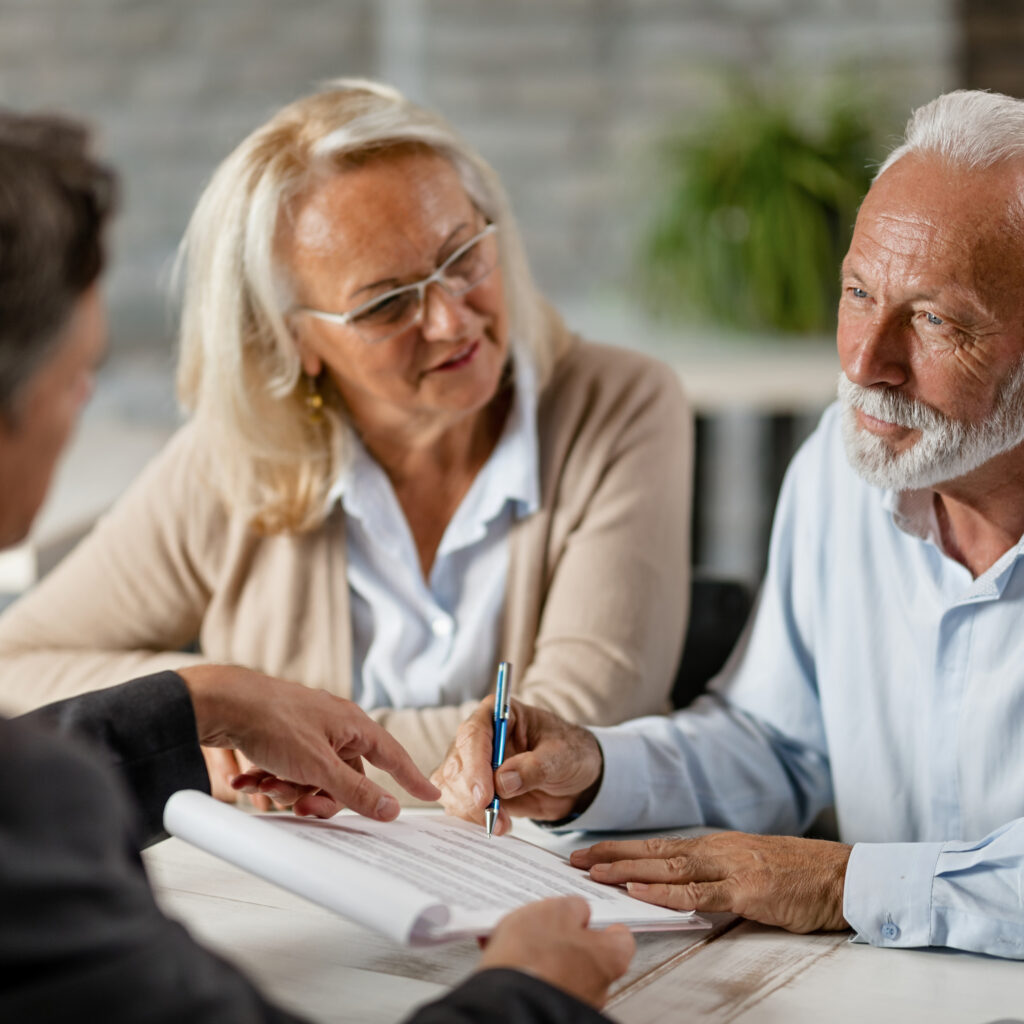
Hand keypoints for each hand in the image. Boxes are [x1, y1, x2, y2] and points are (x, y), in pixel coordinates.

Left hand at [178, 665, 439, 819]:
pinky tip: (248, 782)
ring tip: (266, 785)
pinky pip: (287, 771)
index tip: (431, 795)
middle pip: (345, 777)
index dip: (411, 778)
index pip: (392, 756)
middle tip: (302, 804)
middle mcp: (334, 726)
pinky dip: (270, 781)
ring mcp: (307, 731)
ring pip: (313, 778)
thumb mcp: (319, 767)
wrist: (222, 703)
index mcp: (352, 725)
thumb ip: (356, 791)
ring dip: (289, 790)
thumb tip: (390, 808)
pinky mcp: (281, 738)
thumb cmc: (272, 722)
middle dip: (321, 796)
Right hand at [432, 696, 602, 835]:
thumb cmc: (570, 754)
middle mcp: (479, 735)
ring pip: (450, 785)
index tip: (484, 796)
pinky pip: (457, 802)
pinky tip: (496, 823)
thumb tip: (502, 782)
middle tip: (494, 817)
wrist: (574, 778)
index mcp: (499, 713)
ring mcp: (472, 762)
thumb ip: (534, 767)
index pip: (474, 734)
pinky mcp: (472, 787)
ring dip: (471, 810)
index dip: (475, 765)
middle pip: (456, 763)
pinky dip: (471, 818)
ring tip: (501, 823)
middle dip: (471, 795)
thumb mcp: (562, 757)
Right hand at [479, 896, 634, 1008]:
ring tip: (520, 942)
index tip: (590, 917)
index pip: (620, 938)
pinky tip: (510, 958)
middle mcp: (599, 986)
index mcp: (609, 958)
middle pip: (590, 955)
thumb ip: (574, 907)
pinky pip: (544, 983)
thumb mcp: (557, 910)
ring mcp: (576, 1000)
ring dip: (547, 958)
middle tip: (548, 926)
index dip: (604, 925)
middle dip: (570, 941)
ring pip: (565, 970)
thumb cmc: (535, 957)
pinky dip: (532, 972)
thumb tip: (578, 911)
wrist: (506, 1000)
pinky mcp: (549, 1008)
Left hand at [571, 832, 851, 933]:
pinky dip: (664, 891)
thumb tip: (683, 883)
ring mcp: (730, 867)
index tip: (589, 852)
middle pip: (653, 850)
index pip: (658, 845)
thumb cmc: (799, 874)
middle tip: (574, 858)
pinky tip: (638, 890)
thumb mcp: (751, 867)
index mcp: (716, 845)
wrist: (842, 875)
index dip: (622, 849)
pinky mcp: (747, 890)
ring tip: (593, 871)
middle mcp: (717, 850)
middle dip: (611, 854)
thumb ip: (717, 873)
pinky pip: (697, 892)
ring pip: (667, 867)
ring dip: (626, 868)